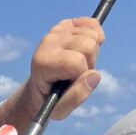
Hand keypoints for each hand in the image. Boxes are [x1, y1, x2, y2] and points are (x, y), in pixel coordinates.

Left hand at [0, 17, 103, 134]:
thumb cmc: (50, 101)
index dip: (82, 75)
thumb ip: (77, 96)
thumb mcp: (60, 110)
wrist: (40, 89)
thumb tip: (95, 75)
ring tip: (77, 65)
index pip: (77, 61)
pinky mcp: (65, 25)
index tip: (72, 83)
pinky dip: (95, 37)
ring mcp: (56, 31)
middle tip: (76, 74)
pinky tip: (84, 50)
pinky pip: (93, 24)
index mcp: (43, 63)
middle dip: (89, 63)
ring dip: (91, 53)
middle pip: (88, 44)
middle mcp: (48, 42)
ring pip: (93, 34)